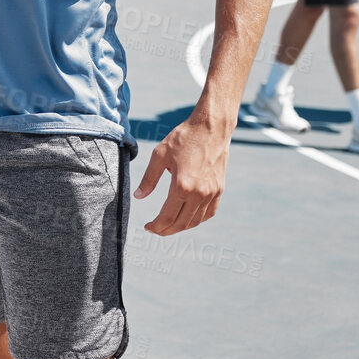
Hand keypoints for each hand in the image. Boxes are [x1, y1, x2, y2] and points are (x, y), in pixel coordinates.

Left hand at [134, 116, 227, 234]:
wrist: (211, 128)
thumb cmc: (183, 138)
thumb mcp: (159, 155)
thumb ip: (148, 179)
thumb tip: (138, 196)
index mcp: (182, 186)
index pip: (168, 216)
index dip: (156, 226)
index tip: (147, 227)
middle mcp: (199, 193)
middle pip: (182, 223)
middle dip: (166, 230)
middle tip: (155, 229)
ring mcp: (212, 193)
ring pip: (196, 221)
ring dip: (181, 227)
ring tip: (168, 225)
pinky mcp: (219, 190)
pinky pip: (208, 213)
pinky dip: (197, 219)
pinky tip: (187, 217)